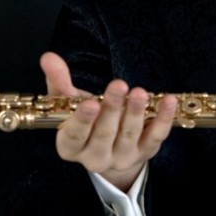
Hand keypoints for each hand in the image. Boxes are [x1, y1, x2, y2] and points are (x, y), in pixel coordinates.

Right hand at [40, 52, 176, 190]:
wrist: (111, 151)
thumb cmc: (87, 122)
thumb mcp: (70, 103)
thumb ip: (59, 81)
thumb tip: (48, 57)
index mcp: (71, 147)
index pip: (74, 136)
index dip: (83, 120)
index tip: (90, 103)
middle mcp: (95, 158)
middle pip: (104, 134)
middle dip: (112, 109)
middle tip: (118, 85)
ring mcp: (122, 157)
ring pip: (129, 135)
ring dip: (135, 112)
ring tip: (138, 92)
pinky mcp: (146, 152)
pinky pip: (156, 136)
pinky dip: (163, 119)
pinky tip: (168, 101)